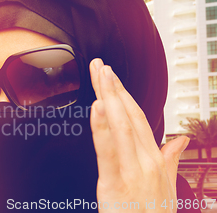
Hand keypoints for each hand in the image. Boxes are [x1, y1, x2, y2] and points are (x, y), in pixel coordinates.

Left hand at [89, 58, 189, 211]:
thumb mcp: (166, 186)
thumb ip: (170, 159)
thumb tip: (179, 140)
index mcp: (154, 159)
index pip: (138, 118)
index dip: (125, 96)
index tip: (113, 78)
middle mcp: (146, 161)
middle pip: (129, 116)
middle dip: (114, 88)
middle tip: (101, 66)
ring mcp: (133, 171)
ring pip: (120, 126)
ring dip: (109, 97)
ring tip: (100, 76)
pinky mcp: (116, 184)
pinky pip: (108, 151)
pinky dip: (102, 128)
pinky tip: (97, 108)